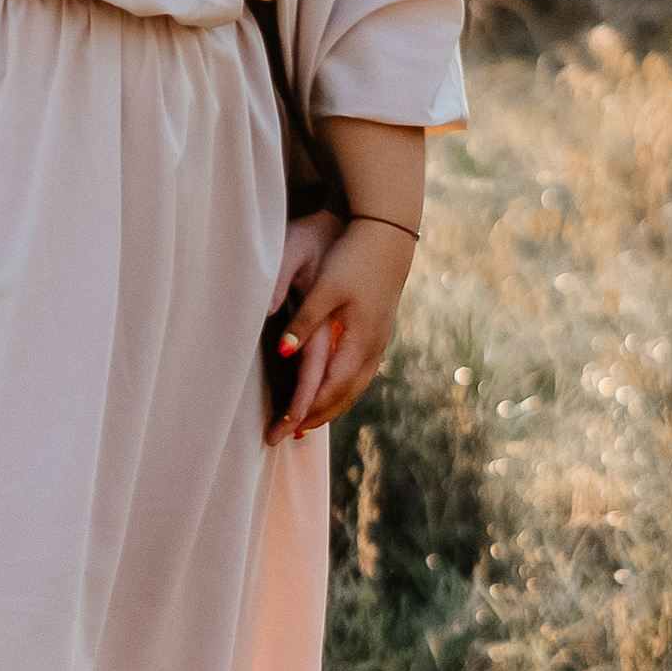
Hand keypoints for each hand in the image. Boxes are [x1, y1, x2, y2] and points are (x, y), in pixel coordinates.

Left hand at [269, 217, 416, 442]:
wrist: (388, 234)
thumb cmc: (354, 257)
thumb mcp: (325, 287)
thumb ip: (304, 320)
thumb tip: (283, 352)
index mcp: (360, 340)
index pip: (331, 388)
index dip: (307, 410)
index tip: (284, 428)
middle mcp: (372, 347)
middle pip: (344, 395)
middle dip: (317, 417)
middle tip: (289, 436)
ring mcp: (378, 341)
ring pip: (354, 387)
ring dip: (331, 407)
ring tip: (307, 423)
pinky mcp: (377, 331)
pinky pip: (359, 373)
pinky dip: (342, 390)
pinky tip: (331, 390)